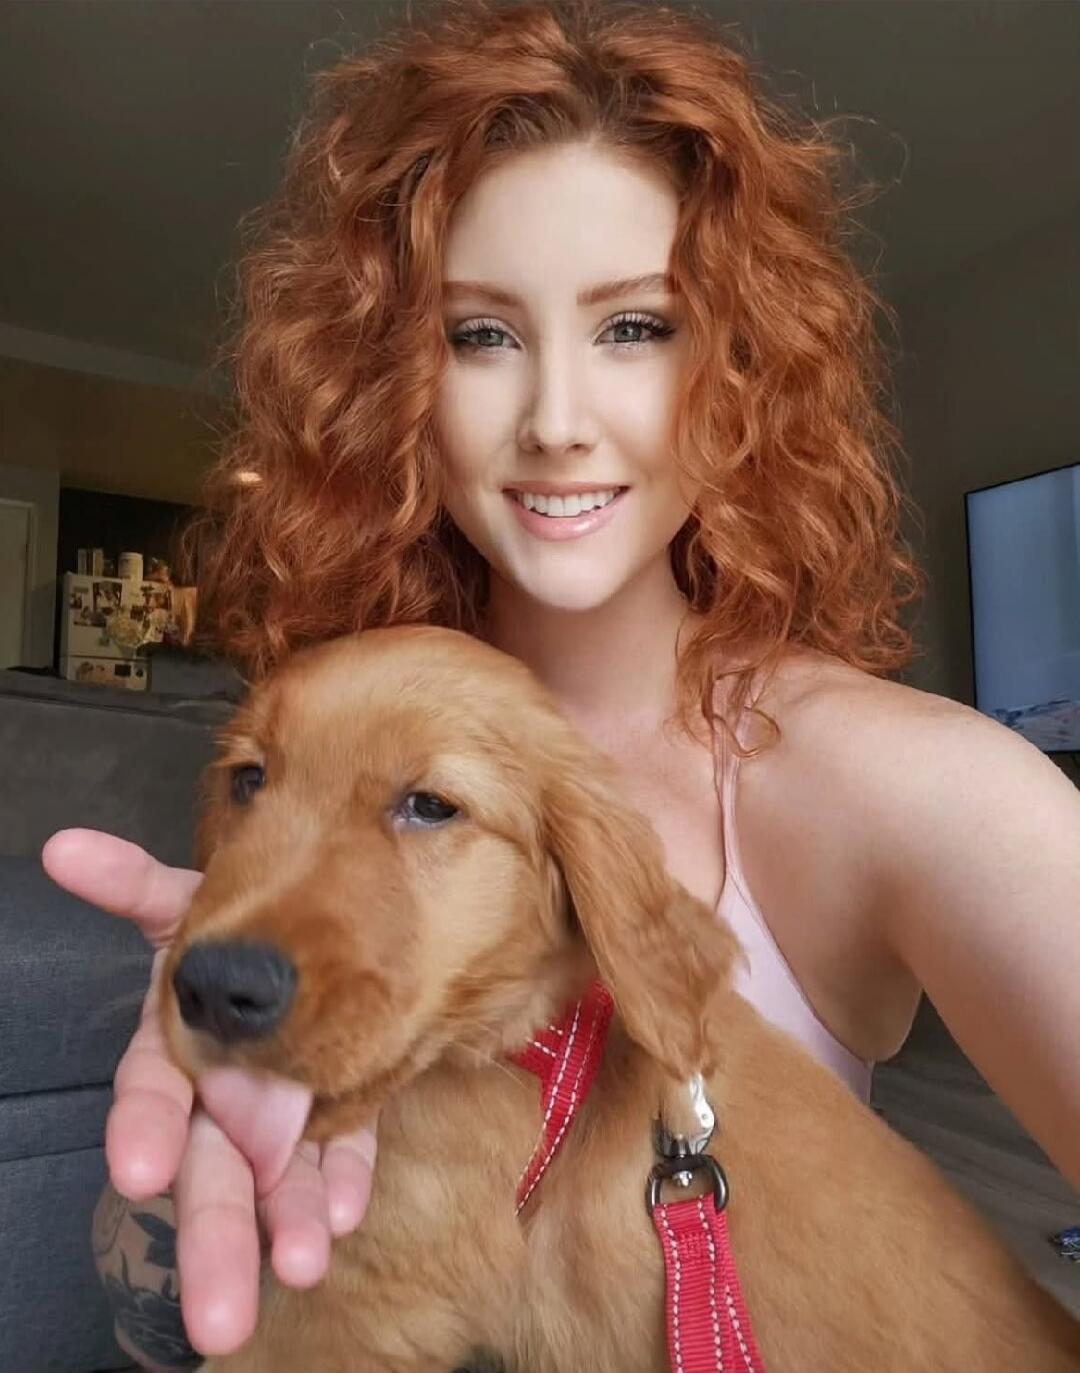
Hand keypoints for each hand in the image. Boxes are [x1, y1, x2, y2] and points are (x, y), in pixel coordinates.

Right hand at [41, 829, 377, 1355]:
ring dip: (287, 1221)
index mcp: (175, 1044)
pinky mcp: (336, 1109)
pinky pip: (340, 1147)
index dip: (141, 1129)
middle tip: (218, 1317)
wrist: (299, 933)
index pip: (149, 1095)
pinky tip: (350, 1212)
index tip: (137, 1174)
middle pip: (209, 1165)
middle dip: (213, 1233)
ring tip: (304, 1267)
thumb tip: (64, 847)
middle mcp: (220, 1091)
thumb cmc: (228, 929)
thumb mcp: (181, 905)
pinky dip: (341, 1179)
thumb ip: (128, 884)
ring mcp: (278, 1108)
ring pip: (276, 1173)